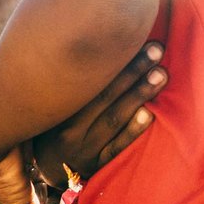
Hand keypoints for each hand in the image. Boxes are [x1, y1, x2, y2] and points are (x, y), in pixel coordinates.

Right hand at [31, 41, 166, 184]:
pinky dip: (132, 130)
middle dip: (133, 70)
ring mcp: (82, 150)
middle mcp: (68, 128)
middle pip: (105, 96)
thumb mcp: (53, 103)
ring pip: (113, 118)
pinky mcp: (95, 167)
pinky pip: (116, 148)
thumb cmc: (53, 124)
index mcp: (58, 108)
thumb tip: (93, 38)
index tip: (132, 34)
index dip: (112, 58)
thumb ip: (69, 78)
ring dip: (139, 95)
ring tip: (160, 75)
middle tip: (156, 50)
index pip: (88, 80)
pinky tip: (149, 114)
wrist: (43, 169)